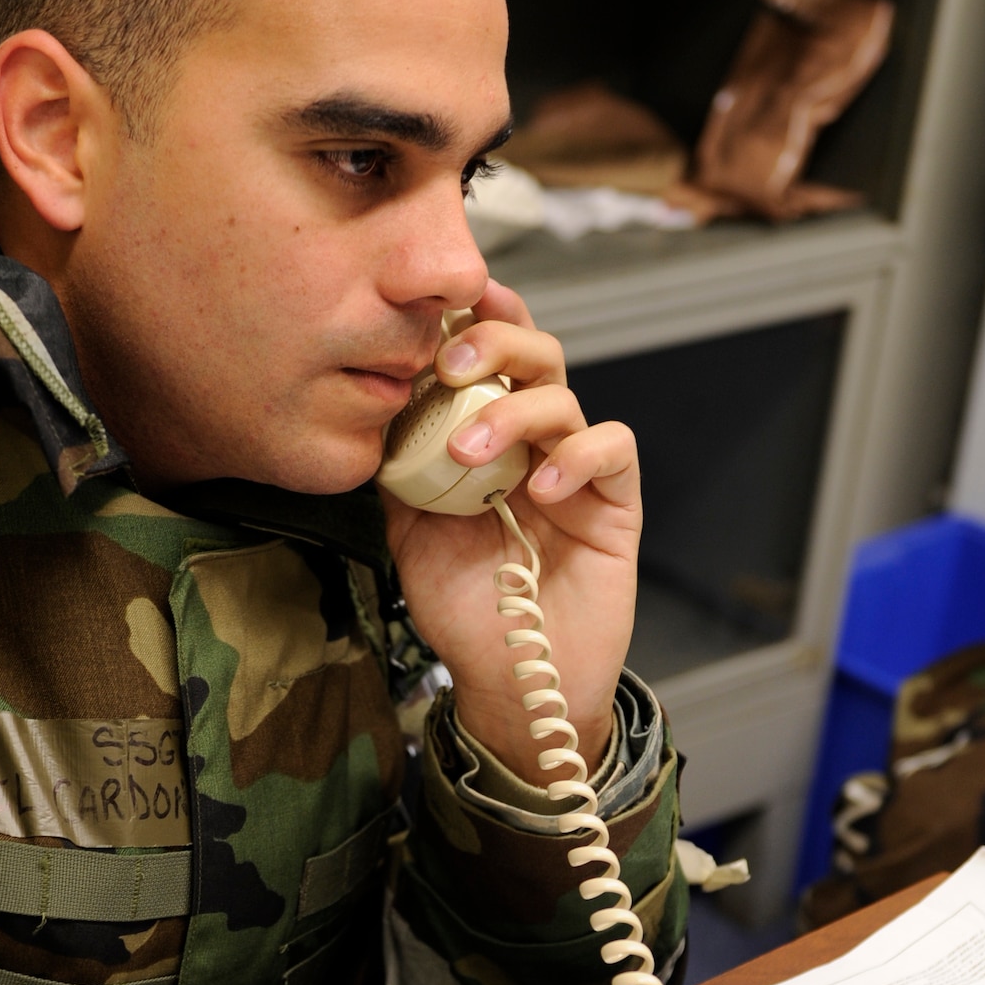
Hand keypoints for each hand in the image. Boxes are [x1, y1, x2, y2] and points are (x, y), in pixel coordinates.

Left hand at [378, 279, 639, 786]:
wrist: (511, 681)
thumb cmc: (465, 607)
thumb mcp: (409, 532)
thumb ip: (398, 471)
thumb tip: (367, 410)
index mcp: (488, 436)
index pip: (488, 358)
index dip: (471, 319)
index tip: (434, 303)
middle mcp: (536, 441)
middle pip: (534, 354)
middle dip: (493, 343)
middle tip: (448, 364)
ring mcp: (577, 469)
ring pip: (563, 398)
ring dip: (513, 412)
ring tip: (471, 454)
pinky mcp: (616, 504)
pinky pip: (613, 449)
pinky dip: (577, 456)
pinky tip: (538, 488)